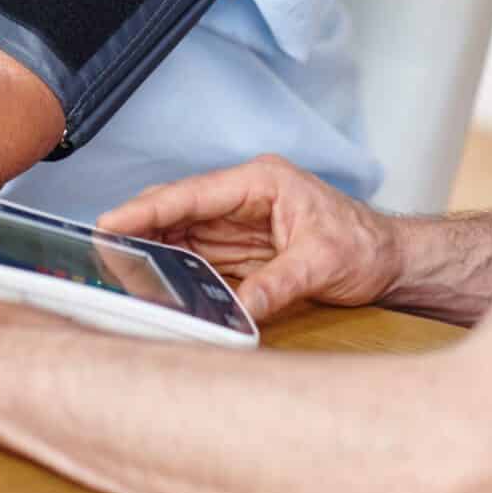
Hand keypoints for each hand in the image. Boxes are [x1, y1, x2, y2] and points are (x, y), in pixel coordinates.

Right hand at [99, 154, 401, 321]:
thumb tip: (240, 310)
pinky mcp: (241, 251)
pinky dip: (173, 270)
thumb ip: (278, 284)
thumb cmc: (365, 245)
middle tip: (99, 251)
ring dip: (151, 251)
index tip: (112, 222)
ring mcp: (240, 224)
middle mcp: (244, 199)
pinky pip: (197, 258)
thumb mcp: (324, 263)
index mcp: (260, 182)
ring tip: (115, 271)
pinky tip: (152, 284)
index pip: (193, 194)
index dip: (149, 209)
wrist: (392, 260)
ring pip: (181, 233)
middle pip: (178, 210)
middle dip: (138, 228)